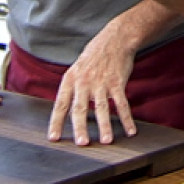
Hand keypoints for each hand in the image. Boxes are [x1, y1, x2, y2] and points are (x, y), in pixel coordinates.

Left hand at [49, 25, 137, 145]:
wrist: (115, 39)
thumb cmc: (94, 57)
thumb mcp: (77, 70)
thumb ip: (72, 91)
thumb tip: (67, 114)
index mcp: (70, 80)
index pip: (60, 105)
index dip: (56, 122)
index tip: (54, 138)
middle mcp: (84, 82)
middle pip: (80, 108)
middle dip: (80, 128)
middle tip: (82, 144)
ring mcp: (101, 82)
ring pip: (102, 108)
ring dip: (105, 126)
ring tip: (106, 141)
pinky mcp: (118, 82)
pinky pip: (122, 103)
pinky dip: (126, 118)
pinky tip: (130, 130)